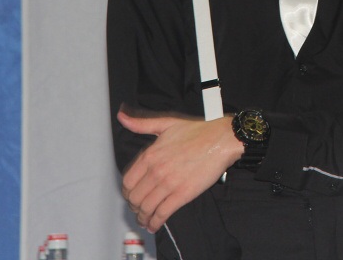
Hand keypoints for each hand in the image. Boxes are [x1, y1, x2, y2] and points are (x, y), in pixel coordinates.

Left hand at [117, 109, 242, 231]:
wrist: (221, 140)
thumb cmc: (198, 131)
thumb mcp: (166, 124)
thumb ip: (141, 124)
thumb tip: (122, 117)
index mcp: (150, 155)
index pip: (128, 181)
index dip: (127, 192)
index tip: (131, 195)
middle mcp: (156, 171)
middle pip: (134, 197)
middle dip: (134, 206)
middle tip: (138, 209)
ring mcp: (169, 184)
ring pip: (146, 208)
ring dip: (142, 217)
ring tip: (145, 220)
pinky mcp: (182, 194)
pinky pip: (162, 213)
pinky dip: (155, 222)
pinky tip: (154, 225)